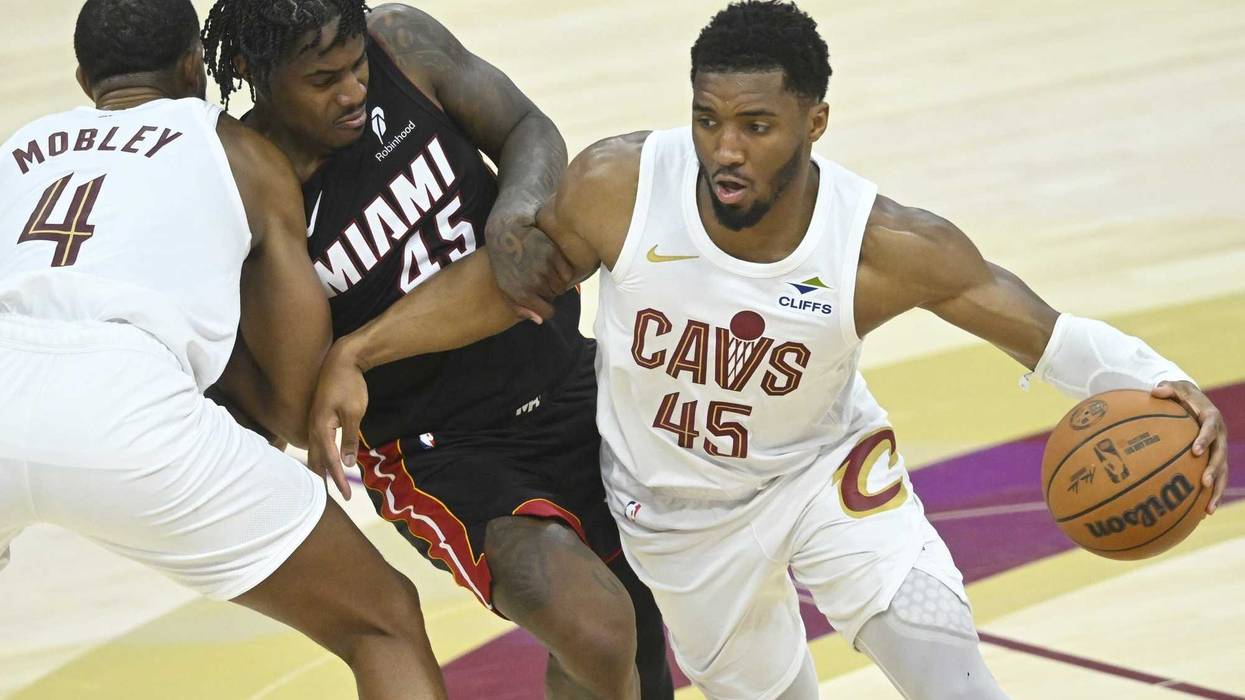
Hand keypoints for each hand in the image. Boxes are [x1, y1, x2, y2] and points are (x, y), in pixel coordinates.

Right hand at [306, 340, 369, 499]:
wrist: (341, 360)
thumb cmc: (350, 385)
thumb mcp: (355, 412)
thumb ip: (350, 439)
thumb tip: (347, 464)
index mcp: (321, 428)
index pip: (329, 460)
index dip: (338, 479)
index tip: (348, 496)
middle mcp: (313, 427)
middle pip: (316, 460)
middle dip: (324, 480)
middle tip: (333, 499)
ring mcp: (313, 422)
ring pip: (313, 452)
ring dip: (319, 470)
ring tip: (324, 486)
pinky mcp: (317, 418)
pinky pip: (316, 443)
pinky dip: (319, 457)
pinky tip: (323, 462)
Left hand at [486, 211, 572, 321]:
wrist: (505, 234)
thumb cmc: (504, 263)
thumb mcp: (506, 288)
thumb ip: (521, 308)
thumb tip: (540, 321)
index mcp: (522, 294)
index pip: (547, 312)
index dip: (546, 307)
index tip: (542, 300)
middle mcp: (535, 283)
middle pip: (554, 297)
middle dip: (549, 291)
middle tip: (540, 279)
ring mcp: (545, 268)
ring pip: (562, 285)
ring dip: (557, 281)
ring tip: (545, 271)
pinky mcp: (553, 254)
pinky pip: (567, 272)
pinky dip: (563, 270)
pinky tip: (552, 263)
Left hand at [1152, 380, 1228, 513]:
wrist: (1196, 400)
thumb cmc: (1181, 394)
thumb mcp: (1174, 387)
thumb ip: (1166, 389)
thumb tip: (1154, 391)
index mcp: (1211, 417)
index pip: (1210, 428)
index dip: (1205, 439)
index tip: (1195, 451)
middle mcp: (1219, 435)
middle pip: (1220, 455)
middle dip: (1214, 470)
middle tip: (1204, 483)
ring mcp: (1219, 449)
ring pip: (1222, 472)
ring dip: (1217, 490)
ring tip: (1208, 509)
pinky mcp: (1215, 459)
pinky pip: (1216, 479)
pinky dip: (1211, 495)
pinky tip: (1203, 512)